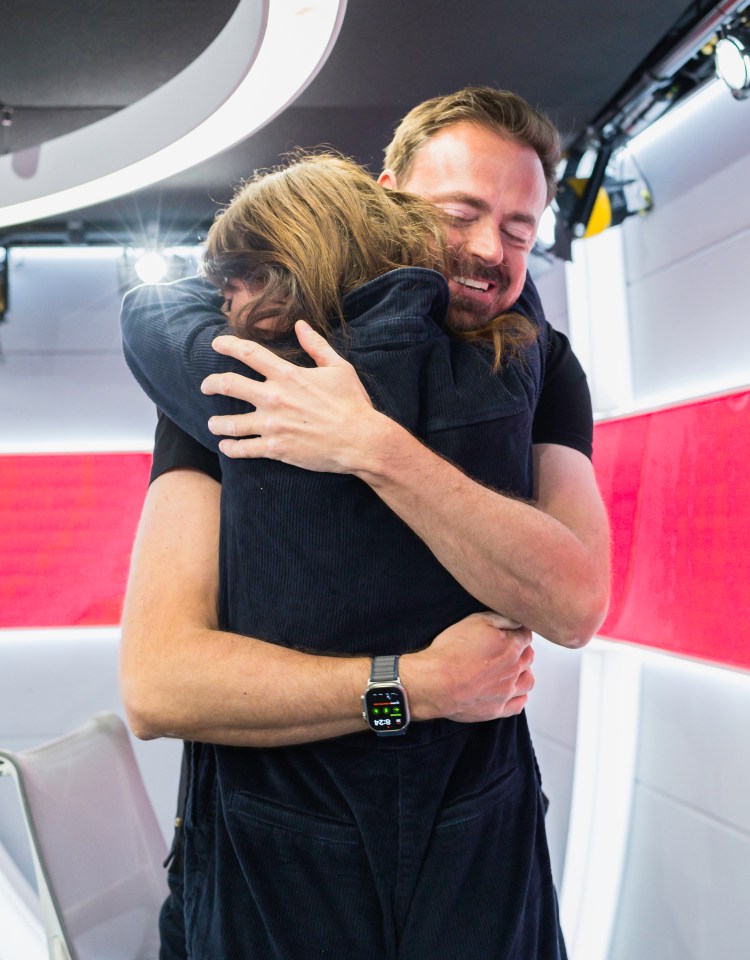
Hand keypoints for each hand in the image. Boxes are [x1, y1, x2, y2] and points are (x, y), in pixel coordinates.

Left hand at [201, 320, 384, 471]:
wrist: (361, 440)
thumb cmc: (353, 403)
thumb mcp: (338, 368)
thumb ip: (316, 345)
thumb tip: (301, 325)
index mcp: (288, 375)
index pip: (248, 354)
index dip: (228, 345)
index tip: (216, 344)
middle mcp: (274, 398)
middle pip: (229, 385)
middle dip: (211, 384)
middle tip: (206, 387)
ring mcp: (272, 425)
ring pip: (231, 423)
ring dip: (217, 423)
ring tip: (213, 424)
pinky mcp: (276, 448)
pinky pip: (244, 449)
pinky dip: (231, 448)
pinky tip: (226, 447)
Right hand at [403, 612, 534, 722]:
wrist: (435, 682)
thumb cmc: (451, 652)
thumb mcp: (475, 621)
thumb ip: (501, 619)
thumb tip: (517, 621)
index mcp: (511, 647)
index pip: (526, 636)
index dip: (517, 632)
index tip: (510, 632)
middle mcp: (513, 670)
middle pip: (528, 658)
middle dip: (521, 650)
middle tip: (508, 648)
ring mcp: (507, 691)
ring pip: (527, 682)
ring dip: (523, 673)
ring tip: (513, 670)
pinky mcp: (497, 709)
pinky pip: (518, 705)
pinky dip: (518, 697)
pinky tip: (510, 692)